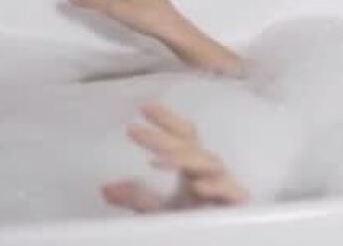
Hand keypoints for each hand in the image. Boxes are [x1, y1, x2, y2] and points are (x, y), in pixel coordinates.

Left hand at [101, 103, 248, 212]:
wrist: (210, 239)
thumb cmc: (190, 221)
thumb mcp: (157, 209)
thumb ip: (136, 198)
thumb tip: (106, 189)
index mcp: (193, 167)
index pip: (184, 136)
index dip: (167, 120)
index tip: (144, 109)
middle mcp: (208, 172)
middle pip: (191, 146)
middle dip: (163, 138)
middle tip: (134, 131)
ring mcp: (224, 185)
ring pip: (208, 164)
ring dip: (184, 160)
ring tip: (156, 160)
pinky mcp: (236, 204)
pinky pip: (230, 191)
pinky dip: (216, 187)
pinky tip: (198, 187)